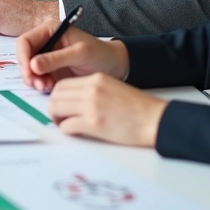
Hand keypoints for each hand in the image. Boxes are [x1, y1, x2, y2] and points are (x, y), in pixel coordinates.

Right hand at [16, 22, 128, 91]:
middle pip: (24, 56)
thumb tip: (33, 65)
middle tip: (36, 83)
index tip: (29, 71)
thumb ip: (56, 59)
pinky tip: (49, 88)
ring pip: (29, 69)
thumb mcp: (80, 53)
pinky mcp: (51, 71)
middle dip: (27, 71)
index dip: (23, 56)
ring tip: (45, 87)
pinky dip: (39, 84)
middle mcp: (45, 43)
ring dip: (33, 79)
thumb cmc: (100, 54)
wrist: (114, 67)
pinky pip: (37, 78)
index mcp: (50, 30)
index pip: (25, 41)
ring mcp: (47, 58)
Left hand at [49, 73, 166, 146]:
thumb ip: (92, 90)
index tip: (60, 105)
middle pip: (55, 95)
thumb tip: (71, 100)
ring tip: (65, 124)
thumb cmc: (137, 108)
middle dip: (53, 107)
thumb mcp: (113, 88)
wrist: (156, 120)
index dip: (57, 96)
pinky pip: (67, 125)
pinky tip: (75, 131)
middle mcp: (91, 89)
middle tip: (59, 116)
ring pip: (56, 108)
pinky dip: (66, 129)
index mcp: (96, 79)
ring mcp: (92, 106)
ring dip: (57, 118)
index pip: (63, 84)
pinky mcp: (94, 123)